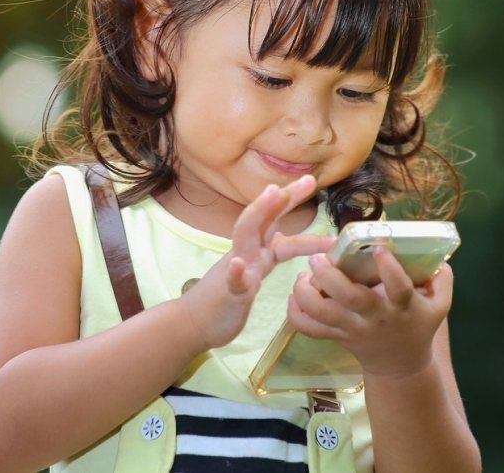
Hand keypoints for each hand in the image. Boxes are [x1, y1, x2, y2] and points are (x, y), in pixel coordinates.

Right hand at [179, 175, 336, 349]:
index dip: (291, 201)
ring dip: (259, 213)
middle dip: (285, 197)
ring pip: (246, 236)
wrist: (192, 323)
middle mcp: (248, 253)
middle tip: (309, 180)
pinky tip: (237, 265)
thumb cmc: (225, 298)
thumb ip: (268, 253)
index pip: (276, 220)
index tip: (311, 180)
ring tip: (273, 194)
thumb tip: (285, 238)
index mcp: (257, 250)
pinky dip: (235, 272)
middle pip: (265, 218)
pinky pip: (232, 281)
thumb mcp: (254, 270)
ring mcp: (237, 270)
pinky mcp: (229, 294)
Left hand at [287, 247, 453, 378]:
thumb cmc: (418, 326)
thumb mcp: (440, 305)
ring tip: (302, 276)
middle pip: (350, 298)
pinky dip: (296, 315)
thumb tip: (438, 258)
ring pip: (323, 314)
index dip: (389, 268)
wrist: (400, 366)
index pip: (398, 288)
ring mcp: (353, 329)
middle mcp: (376, 317)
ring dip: (307, 294)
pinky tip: (294, 296)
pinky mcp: (337, 337)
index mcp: (402, 306)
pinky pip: (311, 330)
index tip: (378, 248)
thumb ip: (442, 280)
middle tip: (319, 258)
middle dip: (330, 276)